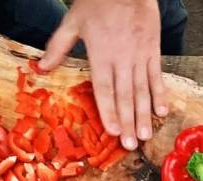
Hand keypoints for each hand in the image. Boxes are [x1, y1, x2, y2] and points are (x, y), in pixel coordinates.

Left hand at [39, 0, 168, 150]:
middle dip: (127, 122)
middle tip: (130, 145)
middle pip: (125, 96)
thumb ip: (58, 46)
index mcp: (101, 54)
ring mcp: (140, 56)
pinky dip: (160, 94)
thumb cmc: (97, 1)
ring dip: (144, 115)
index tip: (112, 131)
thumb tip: (41, 68)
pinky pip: (157, 77)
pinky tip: (161, 112)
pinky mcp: (154, 51)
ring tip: (144, 136)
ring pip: (142, 91)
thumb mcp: (73, 20)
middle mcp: (122, 59)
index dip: (108, 111)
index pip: (104, 88)